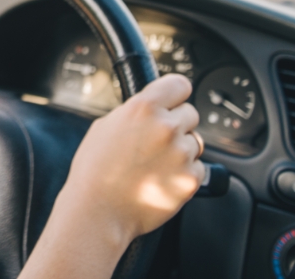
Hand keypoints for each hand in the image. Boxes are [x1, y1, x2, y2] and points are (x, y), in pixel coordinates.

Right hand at [53, 74, 203, 248]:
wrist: (98, 211)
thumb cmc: (95, 171)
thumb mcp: (105, 126)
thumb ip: (133, 112)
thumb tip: (150, 107)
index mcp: (144, 108)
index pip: (180, 84)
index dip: (175, 94)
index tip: (174, 100)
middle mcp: (166, 127)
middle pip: (191, 113)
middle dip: (177, 124)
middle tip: (157, 141)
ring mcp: (181, 154)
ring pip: (196, 141)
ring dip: (182, 150)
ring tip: (155, 164)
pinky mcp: (190, 179)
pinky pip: (198, 168)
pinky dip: (184, 173)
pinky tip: (161, 179)